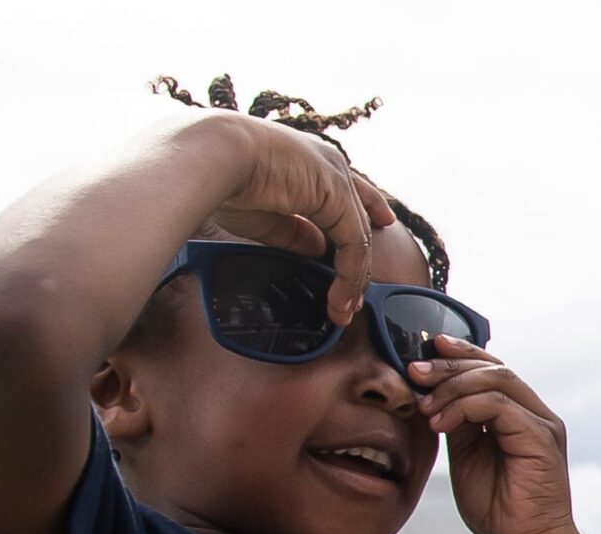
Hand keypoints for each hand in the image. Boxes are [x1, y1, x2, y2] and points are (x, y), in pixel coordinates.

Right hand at [193, 112, 397, 323]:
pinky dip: (349, 276)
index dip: (368, 207)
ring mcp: (337, 177)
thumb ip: (295, 231)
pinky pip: (354, 244)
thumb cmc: (226, 178)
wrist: (216, 155)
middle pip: (358, 218)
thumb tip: (317, 248)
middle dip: (358, 263)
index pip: (348, 189)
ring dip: (352, 279)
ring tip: (342, 310)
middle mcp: (329, 164)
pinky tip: (339, 299)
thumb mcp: (267, 214)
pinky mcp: (339, 195)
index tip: (384, 222)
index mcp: (311, 161)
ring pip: (357, 237)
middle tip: (351, 299)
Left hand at [408, 338, 585, 533]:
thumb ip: (457, 425)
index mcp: (518, 415)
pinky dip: (465, 408)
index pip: (490, 369)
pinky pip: (499, 405)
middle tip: (414, 371)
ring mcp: (541, 423)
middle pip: (492, 368)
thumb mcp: (466, 458)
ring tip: (424, 405)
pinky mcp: (541, 437)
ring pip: (496, 380)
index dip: (459, 354)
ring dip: (452, 386)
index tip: (424, 351)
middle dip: (448, 365)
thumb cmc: (499, 511)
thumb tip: (432, 395)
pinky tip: (441, 423)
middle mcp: (534, 414)